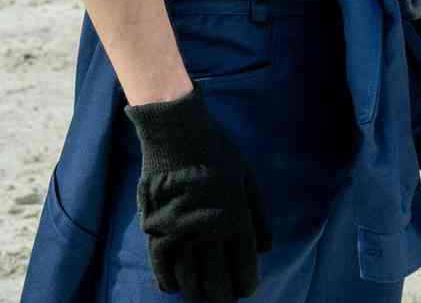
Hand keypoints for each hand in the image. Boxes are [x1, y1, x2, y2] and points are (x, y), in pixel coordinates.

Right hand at [125, 90, 270, 301]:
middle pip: (217, 282)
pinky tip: (176, 287)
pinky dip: (169, 282)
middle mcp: (209, 231)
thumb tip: (265, 249)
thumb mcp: (248, 180)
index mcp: (236, 218)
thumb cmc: (217, 154)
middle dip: (223, 295)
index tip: (246, 290)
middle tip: (225, 297)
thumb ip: (258, 217)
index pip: (243, 267)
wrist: (177, 134)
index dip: (246, 284)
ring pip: (189, 280)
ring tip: (203, 295)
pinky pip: (161, 267)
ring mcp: (180, 232)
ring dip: (198, 292)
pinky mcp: (155, 228)